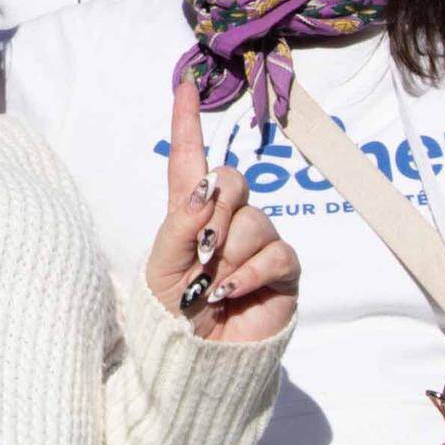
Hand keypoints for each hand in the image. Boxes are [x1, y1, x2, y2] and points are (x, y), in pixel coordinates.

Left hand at [140, 127, 297, 345]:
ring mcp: (258, 244)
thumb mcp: (161, 266)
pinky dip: (250, 273)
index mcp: (191, 213)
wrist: (199, 359)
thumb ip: (180, 224)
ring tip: (213, 287)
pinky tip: (231, 293)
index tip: (186, 85)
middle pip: (232, 181)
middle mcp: (227, 221)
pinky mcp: (282, 270)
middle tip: (202, 253)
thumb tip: (208, 188)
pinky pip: (276, 254)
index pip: (191, 160)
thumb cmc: (173, 312)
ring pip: (254, 221)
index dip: (188, 122)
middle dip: (216, 212)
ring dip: (229, 255)